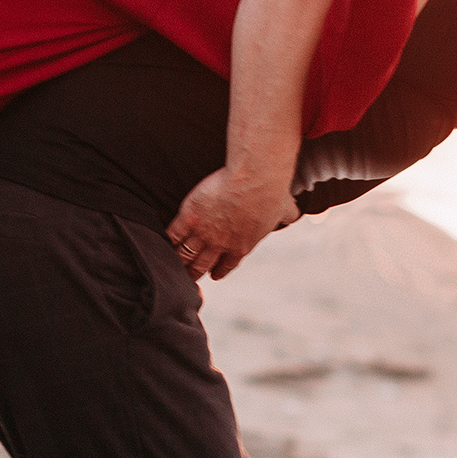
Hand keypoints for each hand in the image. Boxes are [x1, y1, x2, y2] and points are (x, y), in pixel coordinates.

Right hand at [168, 166, 301, 280]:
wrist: (254, 181)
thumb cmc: (272, 193)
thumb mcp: (284, 208)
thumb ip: (287, 214)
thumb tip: (296, 213)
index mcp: (242, 246)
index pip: (227, 264)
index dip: (219, 270)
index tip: (212, 274)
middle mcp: (220, 245)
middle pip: (202, 265)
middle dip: (193, 272)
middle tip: (186, 276)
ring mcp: (204, 232)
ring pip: (185, 253)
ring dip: (178, 260)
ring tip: (170, 263)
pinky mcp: (190, 217)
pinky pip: (174, 234)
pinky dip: (167, 240)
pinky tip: (160, 241)